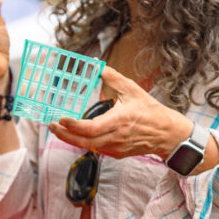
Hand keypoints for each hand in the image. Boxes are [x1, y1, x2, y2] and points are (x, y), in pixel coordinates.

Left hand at [48, 67, 193, 159]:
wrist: (167, 135)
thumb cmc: (151, 111)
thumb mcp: (133, 90)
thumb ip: (113, 78)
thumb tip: (96, 64)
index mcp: (119, 121)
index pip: (90, 128)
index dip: (73, 126)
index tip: (61, 119)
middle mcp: (114, 137)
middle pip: (83, 141)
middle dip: (64, 134)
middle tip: (51, 125)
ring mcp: (114, 148)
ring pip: (87, 147)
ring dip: (71, 139)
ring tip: (58, 129)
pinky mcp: (115, 154)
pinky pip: (95, 149)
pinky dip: (84, 142)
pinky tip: (76, 135)